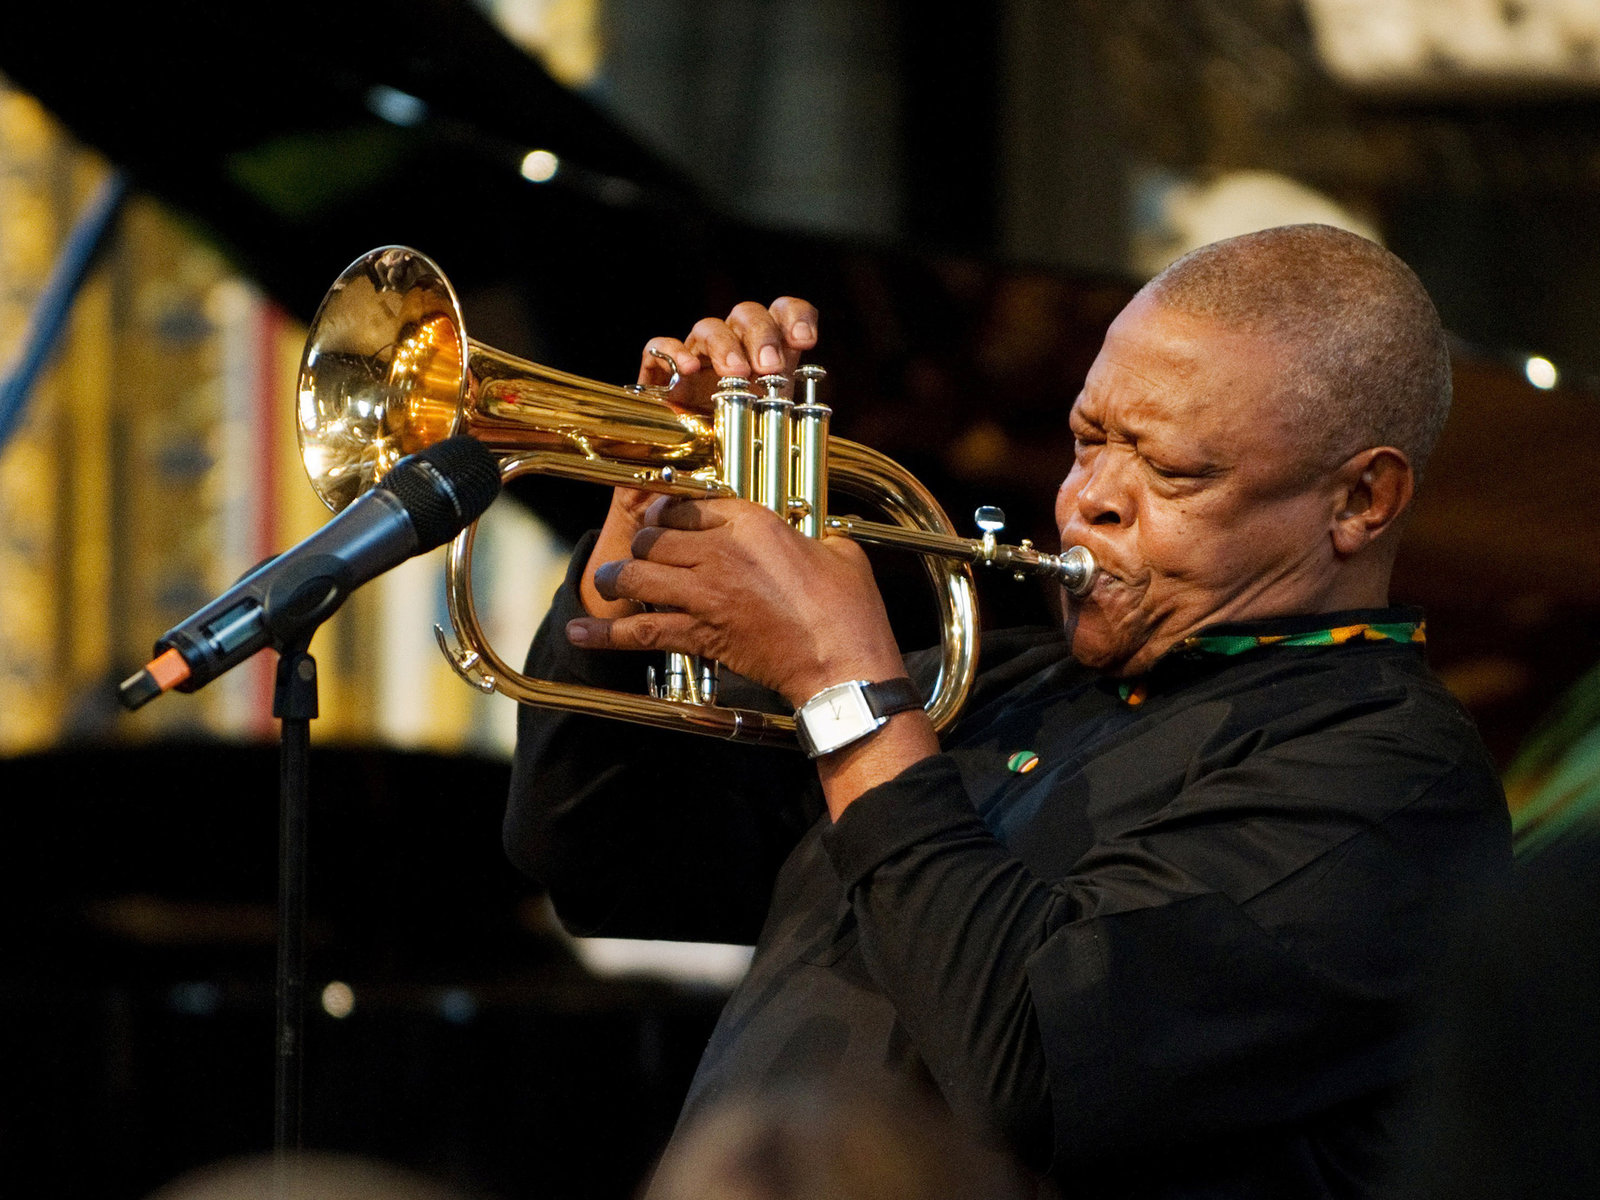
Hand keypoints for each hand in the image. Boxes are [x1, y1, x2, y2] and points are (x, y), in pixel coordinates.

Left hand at [568, 495, 906, 708]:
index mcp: (754, 523)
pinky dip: (605, 633)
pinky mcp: (699, 634)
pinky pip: (640, 630)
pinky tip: (578, 630)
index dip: (672, 509)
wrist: (841, 662)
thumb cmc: (850, 609)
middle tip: (642, 550)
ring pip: (638, 573)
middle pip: (655, 535)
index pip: (691, 504)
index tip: (666, 515)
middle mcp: (720, 552)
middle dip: (643, 541)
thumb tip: (814, 540)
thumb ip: (816, 535)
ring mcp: (704, 594)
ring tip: (610, 579)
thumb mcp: (840, 552)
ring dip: (618, 575)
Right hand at [638, 296, 818, 412]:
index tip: (805, 341)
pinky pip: (660, 346)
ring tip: (735, 372)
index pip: (783, 312)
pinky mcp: (664, 368)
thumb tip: (811, 423)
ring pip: (709, 327)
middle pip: (748, 314)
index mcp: (766, 349)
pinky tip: (688, 370)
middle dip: (762, 336)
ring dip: (725, 345)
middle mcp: (734, 342)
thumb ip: (791, 412)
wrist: (694, 450)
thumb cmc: (739, 427)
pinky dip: (673, 352)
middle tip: (769, 367)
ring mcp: (698, 352)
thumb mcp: (771, 419)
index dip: (797, 317)